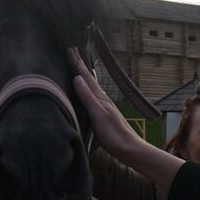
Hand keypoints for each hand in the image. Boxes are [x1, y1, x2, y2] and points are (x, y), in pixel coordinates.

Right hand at [69, 48, 183, 188]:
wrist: (130, 149)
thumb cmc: (113, 134)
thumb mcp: (98, 115)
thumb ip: (88, 97)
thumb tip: (77, 78)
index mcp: (100, 98)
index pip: (86, 78)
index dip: (78, 64)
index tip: (70, 50)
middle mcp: (103, 100)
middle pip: (90, 79)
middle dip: (81, 66)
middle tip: (73, 52)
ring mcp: (105, 107)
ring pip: (92, 86)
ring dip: (84, 76)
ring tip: (79, 68)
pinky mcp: (105, 115)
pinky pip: (93, 96)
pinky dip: (88, 89)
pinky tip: (90, 92)